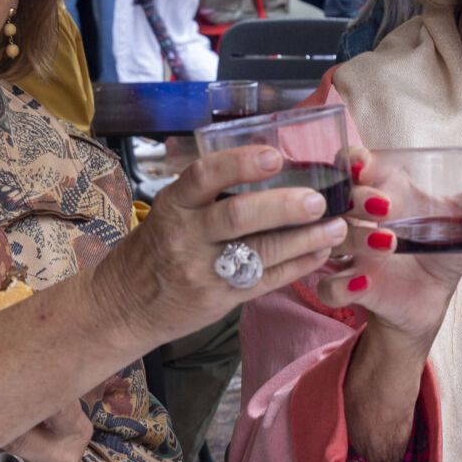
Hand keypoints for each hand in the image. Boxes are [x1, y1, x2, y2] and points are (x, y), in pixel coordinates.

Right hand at [90, 145, 346, 347]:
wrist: (124, 305)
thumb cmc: (155, 249)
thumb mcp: (170, 212)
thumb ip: (209, 194)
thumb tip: (271, 164)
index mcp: (173, 205)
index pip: (204, 176)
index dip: (241, 164)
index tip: (276, 155)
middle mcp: (186, 236)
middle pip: (238, 216)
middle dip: (284, 206)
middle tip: (318, 199)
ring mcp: (203, 272)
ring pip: (260, 252)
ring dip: (305, 239)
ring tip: (337, 226)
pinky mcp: (220, 299)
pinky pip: (266, 281)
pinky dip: (298, 266)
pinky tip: (321, 253)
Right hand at [312, 153, 461, 351]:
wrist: (431, 300)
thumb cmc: (439, 251)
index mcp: (385, 192)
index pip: (353, 164)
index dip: (352, 160)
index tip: (363, 165)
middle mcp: (361, 219)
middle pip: (340, 197)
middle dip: (357, 196)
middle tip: (384, 205)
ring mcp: (352, 253)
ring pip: (332, 238)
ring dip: (355, 237)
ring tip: (388, 242)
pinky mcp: (350, 288)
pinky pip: (329, 286)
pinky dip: (342, 285)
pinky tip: (365, 283)